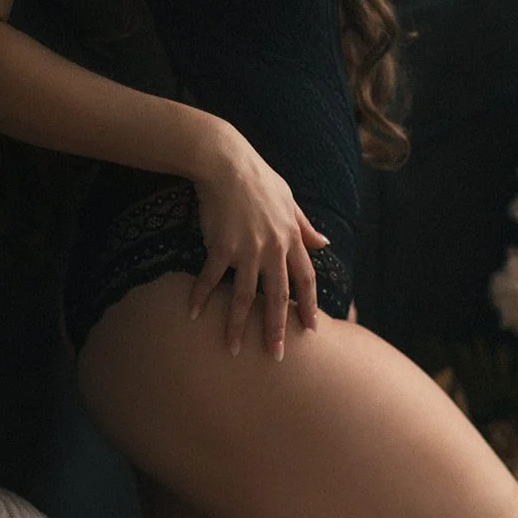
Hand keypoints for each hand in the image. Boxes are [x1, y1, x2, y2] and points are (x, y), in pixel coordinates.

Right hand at [185, 123, 328, 360]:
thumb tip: (325, 243)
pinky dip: (200, 296)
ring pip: (245, 296)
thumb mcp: (289, 199)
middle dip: (277, 329)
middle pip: (277, 297)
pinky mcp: (220, 246)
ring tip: (233, 349)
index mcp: (291, 238)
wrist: (226, 162)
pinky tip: (192, 313)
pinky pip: (211, 278)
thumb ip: (305, 226)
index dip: (308, 306)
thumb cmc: (258, 177)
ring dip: (237, 325)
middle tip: (276, 356)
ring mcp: (247, 249)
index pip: (305, 280)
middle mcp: (272, 248)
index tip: (311, 330)